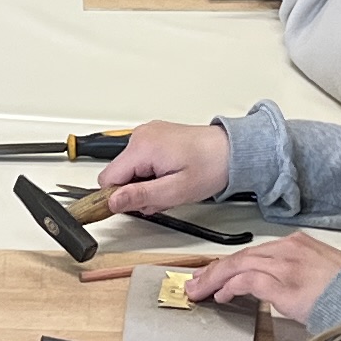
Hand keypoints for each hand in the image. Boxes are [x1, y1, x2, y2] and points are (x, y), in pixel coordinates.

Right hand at [99, 119, 231, 214]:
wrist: (232, 151)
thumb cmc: (211, 165)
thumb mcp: (175, 190)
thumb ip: (140, 196)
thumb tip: (113, 201)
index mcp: (142, 146)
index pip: (108, 179)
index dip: (118, 197)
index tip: (134, 205)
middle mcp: (141, 136)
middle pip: (119, 174)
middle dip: (136, 191)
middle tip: (162, 196)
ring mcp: (148, 134)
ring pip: (130, 170)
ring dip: (145, 184)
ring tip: (170, 185)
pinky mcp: (155, 137)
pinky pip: (141, 161)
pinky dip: (151, 174)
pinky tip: (170, 177)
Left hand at [185, 234, 340, 324]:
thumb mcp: (320, 270)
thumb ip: (296, 270)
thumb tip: (277, 285)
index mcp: (298, 243)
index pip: (255, 251)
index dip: (231, 263)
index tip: (216, 272)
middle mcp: (289, 249)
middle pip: (242, 256)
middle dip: (215, 270)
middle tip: (197, 282)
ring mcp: (285, 266)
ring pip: (239, 265)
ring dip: (215, 279)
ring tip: (201, 291)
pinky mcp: (283, 284)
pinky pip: (248, 281)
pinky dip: (232, 287)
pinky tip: (223, 296)